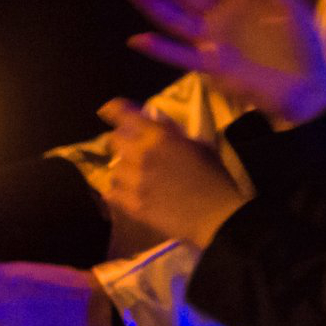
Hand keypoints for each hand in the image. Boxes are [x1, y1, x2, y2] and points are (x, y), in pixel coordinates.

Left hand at [97, 99, 247, 246]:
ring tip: (135, 177)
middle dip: (122, 143)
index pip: (125, 115)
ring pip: (114, 169)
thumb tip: (159, 130)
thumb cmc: (216, 178)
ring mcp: (135, 180)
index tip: (108, 110)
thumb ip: (175, 136)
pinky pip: (112, 192)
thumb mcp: (200, 146)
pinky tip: (128, 194)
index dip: (114, 110)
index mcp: (160, 136)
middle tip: (132, 150)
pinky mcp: (132, 204)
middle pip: (114, 141)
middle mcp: (142, 154)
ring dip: (124, 170)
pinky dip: (118, 191)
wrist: (217, 215)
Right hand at [124, 0, 325, 126]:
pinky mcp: (211, 66)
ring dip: (155, 6)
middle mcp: (220, 16)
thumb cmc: (303, 42)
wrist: (309, 84)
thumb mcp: (288, 2)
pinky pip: (181, 56)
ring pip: (177, 21)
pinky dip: (160, 49)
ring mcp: (213, 41)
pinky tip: (139, 39)